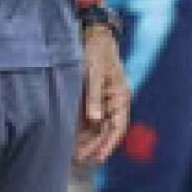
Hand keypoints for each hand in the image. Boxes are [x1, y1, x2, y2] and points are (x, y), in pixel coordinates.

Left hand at [75, 26, 129, 166]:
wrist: (93, 33)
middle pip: (106, 129)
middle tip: (79, 159)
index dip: (108, 143)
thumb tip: (95, 120)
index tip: (98, 157)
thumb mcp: (94, 73)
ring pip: (97, 125)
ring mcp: (103, 99)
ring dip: (87, 139)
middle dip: (94, 145)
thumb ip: (93, 97)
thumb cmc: (96, 51)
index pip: (117, 126)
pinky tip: (71, 137)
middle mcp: (113, 101)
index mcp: (120, 96)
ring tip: (74, 152)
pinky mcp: (92, 96)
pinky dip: (81, 128)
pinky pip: (88, 117)